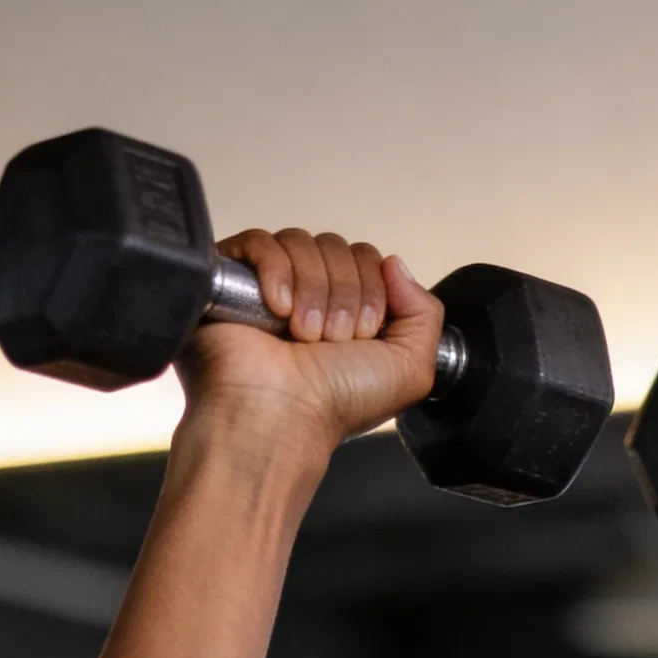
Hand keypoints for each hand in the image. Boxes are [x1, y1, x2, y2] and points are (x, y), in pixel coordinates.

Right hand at [178, 228, 442, 463]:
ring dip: (313, 290)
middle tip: (331, 339)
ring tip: (303, 335)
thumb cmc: (336, 404)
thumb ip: (426, 314)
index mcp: (346, 313)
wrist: (281, 416)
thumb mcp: (410, 369)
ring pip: (302, 242)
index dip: (372, 288)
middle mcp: (308, 297)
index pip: (366, 258)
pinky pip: (260, 242)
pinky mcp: (231, 279)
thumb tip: (395, 264)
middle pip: (337, 246)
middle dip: (344, 292)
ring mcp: (268, 286)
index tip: (362, 332)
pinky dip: (276, 270)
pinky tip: (277, 309)